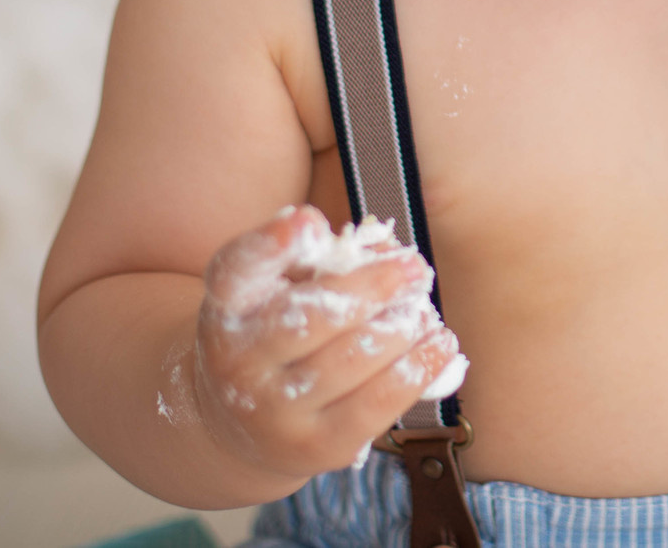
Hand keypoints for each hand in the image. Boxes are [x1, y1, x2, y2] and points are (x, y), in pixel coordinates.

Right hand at [182, 205, 465, 480]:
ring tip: (423, 309)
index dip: (271, 245)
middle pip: (312, 316)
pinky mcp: (315, 447)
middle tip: (416, 268)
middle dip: (374, 288)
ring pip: (352, 359)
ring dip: (402, 327)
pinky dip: (418, 369)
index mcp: (226, 306)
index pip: (238, 270)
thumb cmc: (276, 334)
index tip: (308, 221)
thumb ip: (319, 259)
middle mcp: (238, 360)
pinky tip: (441, 344)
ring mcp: (274, 410)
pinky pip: (376, 404)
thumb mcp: (277, 290)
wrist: (246, 427)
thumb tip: (382, 245)